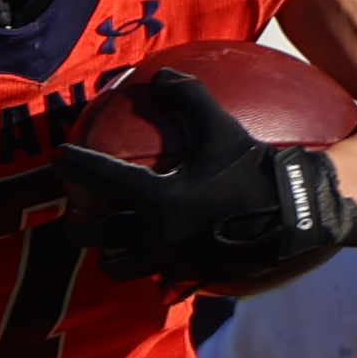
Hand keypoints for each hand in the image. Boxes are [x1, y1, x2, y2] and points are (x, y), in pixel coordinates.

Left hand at [55, 71, 351, 289]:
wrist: (296, 220)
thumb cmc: (256, 171)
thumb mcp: (221, 128)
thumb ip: (189, 98)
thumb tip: (162, 74)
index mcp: (155, 197)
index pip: (99, 177)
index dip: (74, 164)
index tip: (60, 156)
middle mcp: (155, 233)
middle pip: (97, 236)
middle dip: (78, 225)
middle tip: (76, 214)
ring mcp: (173, 261)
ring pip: (122, 266)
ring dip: (111, 255)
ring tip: (112, 243)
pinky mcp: (194, 278)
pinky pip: (163, 283)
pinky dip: (155, 275)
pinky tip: (159, 266)